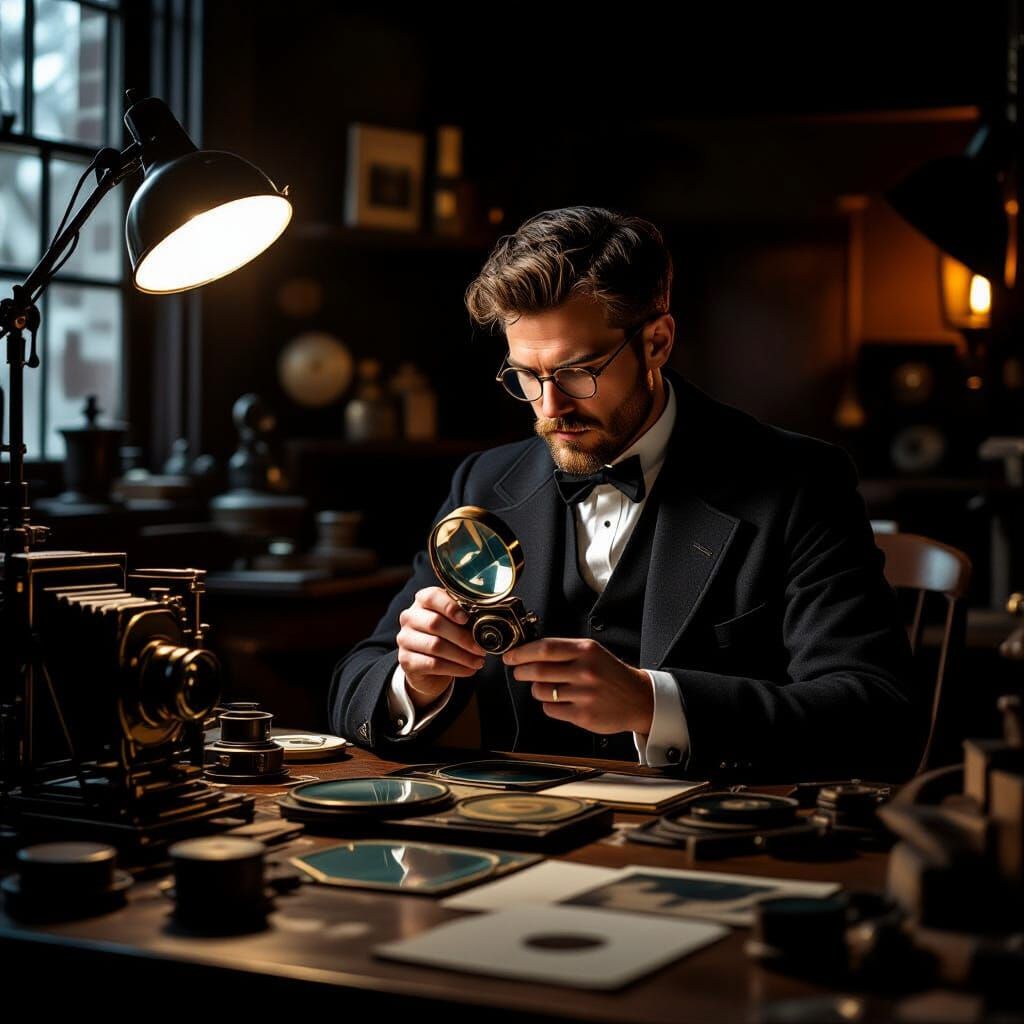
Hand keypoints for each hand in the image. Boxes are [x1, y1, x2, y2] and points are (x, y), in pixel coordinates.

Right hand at [397, 587, 486, 707]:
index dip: (450, 607)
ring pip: (435, 646)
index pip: (432, 597)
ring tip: (479, 661)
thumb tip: (486, 623)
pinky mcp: (406, 660)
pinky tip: (469, 670)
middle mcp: (409, 617)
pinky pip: (433, 664)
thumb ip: (466, 617)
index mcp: (422, 601)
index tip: (466, 618)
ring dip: (462, 655)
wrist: (428, 665)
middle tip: (481, 648)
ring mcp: (405, 639)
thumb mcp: (455, 622)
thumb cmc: (447, 636)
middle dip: (462, 637)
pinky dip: (455, 668)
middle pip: (435, 623)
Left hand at [502, 638, 653, 735]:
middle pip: (538, 670)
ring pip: (541, 691)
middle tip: (519, 671)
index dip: (522, 652)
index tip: (511, 656)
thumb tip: (529, 652)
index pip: (545, 648)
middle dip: (521, 671)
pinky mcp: (583, 715)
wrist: (638, 698)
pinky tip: (561, 701)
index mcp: (586, 650)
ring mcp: (584, 694)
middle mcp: (585, 671)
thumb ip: (564, 651)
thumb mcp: (592, 653)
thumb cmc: (611, 674)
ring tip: (548, 687)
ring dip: (537, 689)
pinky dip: (550, 705)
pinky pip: (551, 709)